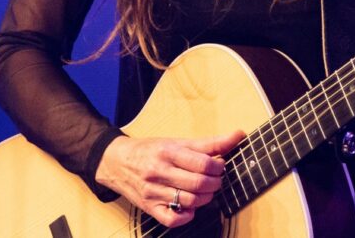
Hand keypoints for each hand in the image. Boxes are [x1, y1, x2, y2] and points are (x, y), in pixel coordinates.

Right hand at [95, 130, 245, 227]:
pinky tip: (190, 207)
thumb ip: (209, 143)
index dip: (219, 167)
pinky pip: (172, 219)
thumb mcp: (177, 142)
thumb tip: (238, 135)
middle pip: (198, 184)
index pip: (203, 163)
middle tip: (216, 180)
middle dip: (215, 184)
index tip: (220, 166)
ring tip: (205, 191)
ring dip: (205, 198)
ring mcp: (153, 192)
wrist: (116, 161)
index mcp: (167, 151)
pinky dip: (187, 216)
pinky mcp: (149, 208)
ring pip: (190, 202)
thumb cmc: (151, 150)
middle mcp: (159, 172)